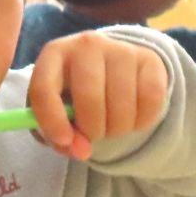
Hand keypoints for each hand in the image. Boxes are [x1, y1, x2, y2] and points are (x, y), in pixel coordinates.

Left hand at [28, 30, 167, 159]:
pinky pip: (150, 103)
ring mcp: (120, 49)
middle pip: (89, 100)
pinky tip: (132, 116)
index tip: (64, 141)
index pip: (44, 89)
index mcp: (53, 55)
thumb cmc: (75, 94)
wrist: (112, 66)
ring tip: (112, 124)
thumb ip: (60, 138)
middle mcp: (86, 45)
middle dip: (92, 130)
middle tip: (94, 133)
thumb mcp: (57, 113)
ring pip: (122, 107)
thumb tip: (82, 151)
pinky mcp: (149, 59)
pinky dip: (142, 122)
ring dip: (117, 130)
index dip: (53, 121)